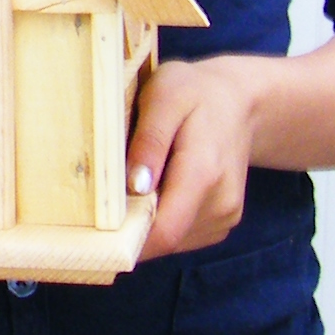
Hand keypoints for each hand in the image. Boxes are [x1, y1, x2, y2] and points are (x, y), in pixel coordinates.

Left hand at [128, 54, 269, 259]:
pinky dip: (161, 220)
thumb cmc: (194, 92)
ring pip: (170, 242)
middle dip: (130, 226)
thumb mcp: (164, 97)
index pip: (164, 232)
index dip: (125, 239)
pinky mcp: (221, 224)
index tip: (95, 226)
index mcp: (204, 173)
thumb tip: (135, 185)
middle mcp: (221, 204)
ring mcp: (224, 218)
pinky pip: (181, 237)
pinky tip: (158, 189)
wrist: (238, 102)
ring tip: (138, 181)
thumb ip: (150, 140)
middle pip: (163, 240)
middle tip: (108, 192)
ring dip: (146, 222)